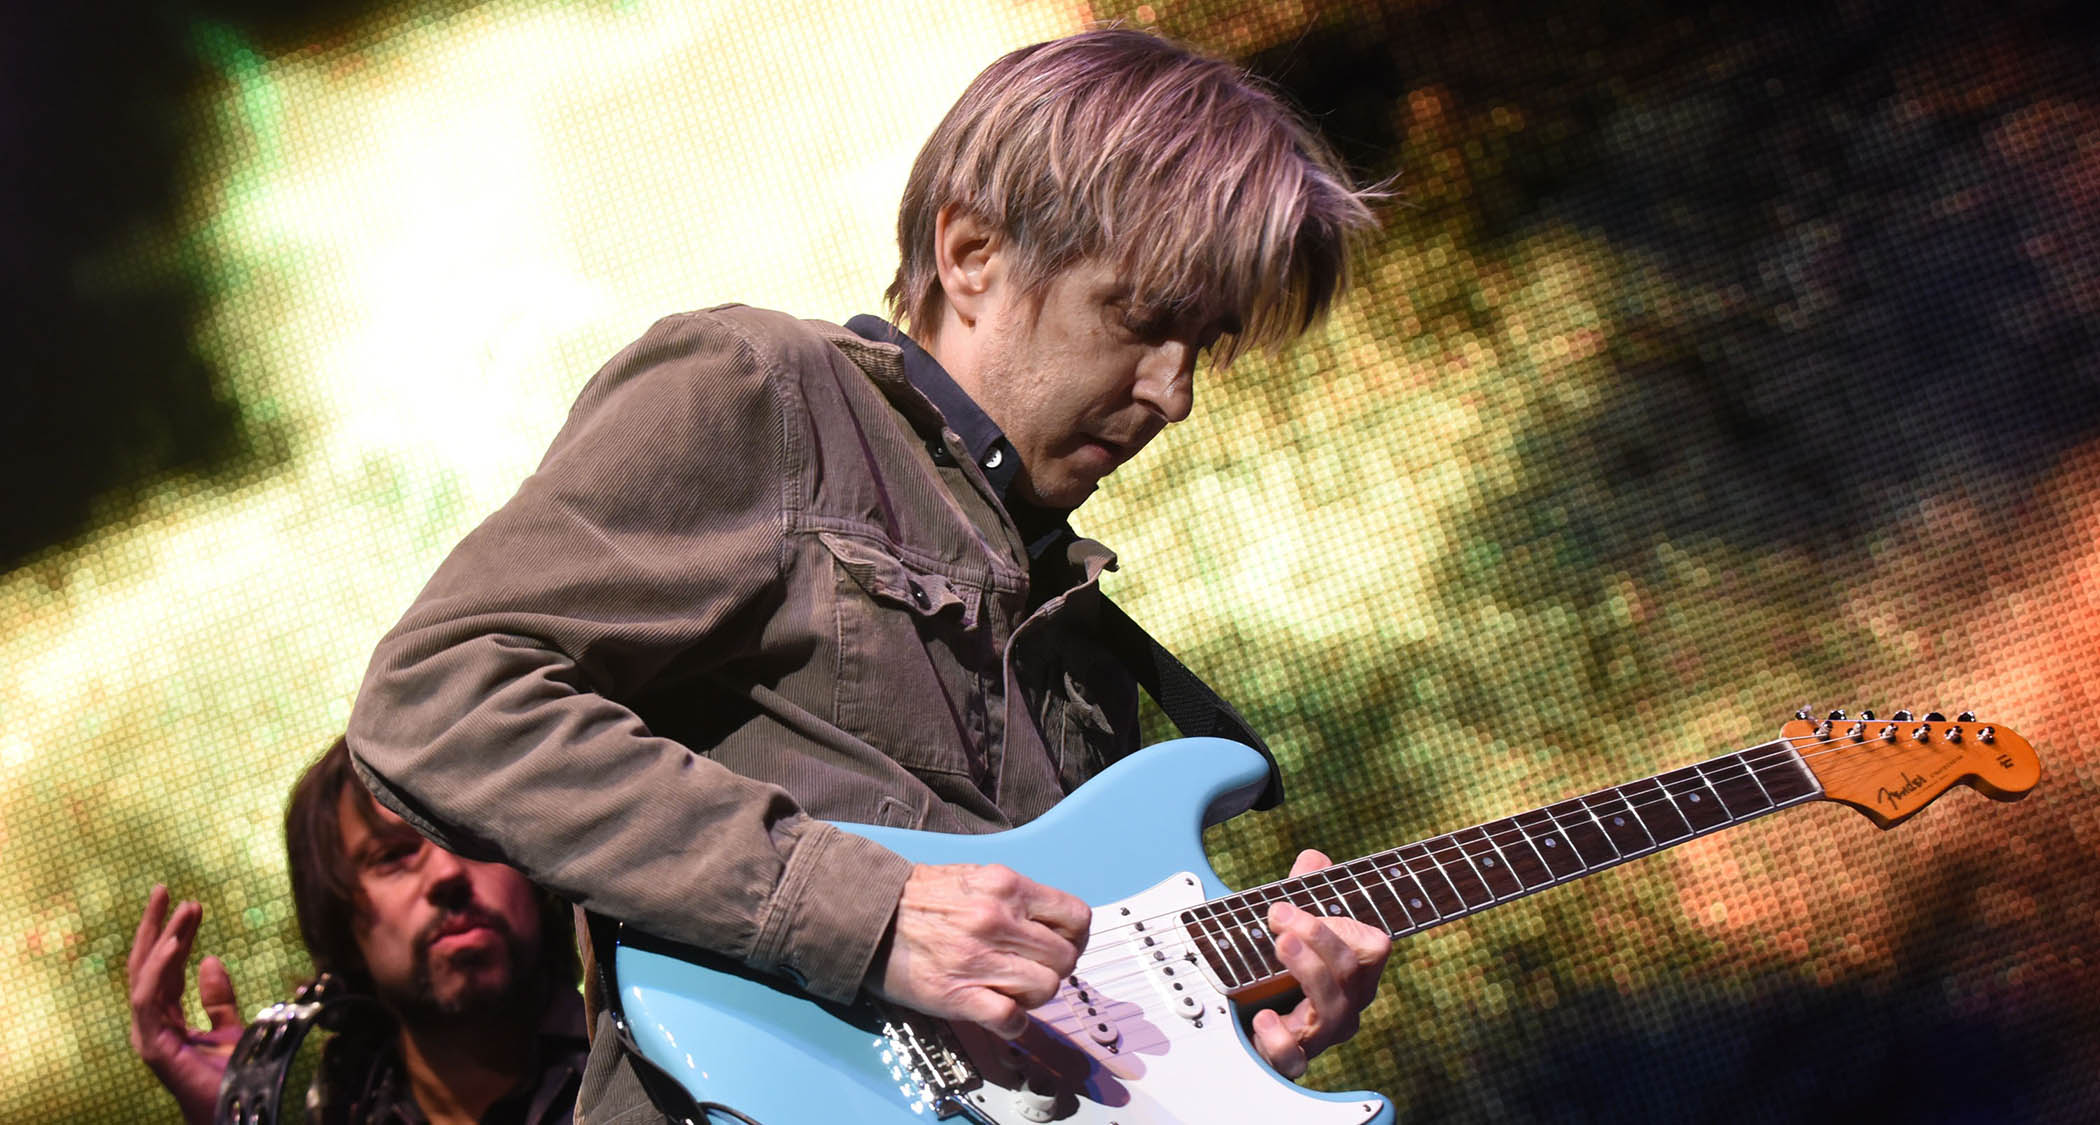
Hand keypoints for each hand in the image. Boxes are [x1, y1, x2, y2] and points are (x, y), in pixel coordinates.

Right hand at [127, 885, 244, 1124]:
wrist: (234, 1109)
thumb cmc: (231, 1077)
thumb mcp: (231, 1027)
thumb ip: (219, 997)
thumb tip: (211, 960)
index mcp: (165, 1017)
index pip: (164, 967)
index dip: (174, 933)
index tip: (188, 902)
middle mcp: (151, 1022)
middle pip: (147, 965)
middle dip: (156, 926)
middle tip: (166, 890)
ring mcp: (148, 1034)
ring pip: (147, 975)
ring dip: (164, 938)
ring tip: (182, 908)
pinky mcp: (152, 1044)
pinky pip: (149, 998)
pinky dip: (160, 968)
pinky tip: (178, 943)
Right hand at [869, 863, 1090, 1038]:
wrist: (865, 914)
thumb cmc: (916, 897)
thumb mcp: (974, 876)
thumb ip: (1014, 898)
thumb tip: (1048, 924)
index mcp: (1006, 887)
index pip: (1076, 917)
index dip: (1075, 937)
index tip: (1062, 944)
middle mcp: (999, 920)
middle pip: (1065, 958)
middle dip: (1055, 968)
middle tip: (1034, 970)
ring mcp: (980, 959)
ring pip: (1046, 988)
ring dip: (1035, 996)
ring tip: (1013, 990)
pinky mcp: (959, 994)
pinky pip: (1011, 1018)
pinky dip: (1013, 1022)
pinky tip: (1000, 1013)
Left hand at [1249, 849, 1392, 1078]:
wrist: (1253, 1023)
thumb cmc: (1284, 970)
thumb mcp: (1293, 925)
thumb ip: (1304, 890)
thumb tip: (1313, 858)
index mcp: (1354, 972)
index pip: (1372, 947)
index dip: (1342, 924)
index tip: (1299, 904)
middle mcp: (1347, 1004)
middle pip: (1350, 970)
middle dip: (1318, 936)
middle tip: (1280, 912)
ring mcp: (1322, 1035)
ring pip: (1331, 1009)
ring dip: (1307, 971)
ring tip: (1280, 944)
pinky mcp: (1292, 1059)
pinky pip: (1297, 1059)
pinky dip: (1280, 1038)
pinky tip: (1262, 1016)